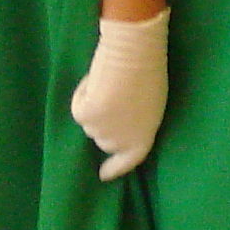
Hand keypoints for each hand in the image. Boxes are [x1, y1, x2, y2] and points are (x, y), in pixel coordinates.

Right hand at [69, 9, 169, 180]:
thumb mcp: (151, 105)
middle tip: (109, 101)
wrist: (134, 54)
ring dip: (93, 107)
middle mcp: (121, 141)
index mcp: (143, 138)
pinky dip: (83, 94)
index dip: (115, 168)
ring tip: (108, 85)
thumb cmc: (149, 73)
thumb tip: (119, 123)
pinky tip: (96, 81)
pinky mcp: (86, 117)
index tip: (103, 175)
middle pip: (103, 141)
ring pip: (89, 123)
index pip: (128, 162)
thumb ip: (135, 122)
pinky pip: (78, 108)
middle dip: (104, 126)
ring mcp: (102, 131)